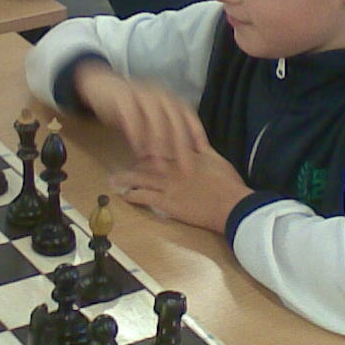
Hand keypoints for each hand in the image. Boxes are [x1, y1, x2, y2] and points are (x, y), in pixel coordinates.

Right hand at [73, 62, 208, 163]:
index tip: (203, 155)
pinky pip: (132, 116)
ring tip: (160, 165)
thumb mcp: (150, 118)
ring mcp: (141, 94)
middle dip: (181, 146)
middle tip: (184, 168)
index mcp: (169, 99)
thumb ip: (164, 134)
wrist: (101, 85)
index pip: (189, 117)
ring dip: (158, 144)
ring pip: (155, 119)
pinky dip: (136, 135)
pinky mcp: (122, 96)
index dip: (197, 135)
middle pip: (175, 120)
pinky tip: (137, 152)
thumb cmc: (130, 107)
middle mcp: (159, 95)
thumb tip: (179, 159)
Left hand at [115, 149, 251, 233]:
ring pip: (139, 178)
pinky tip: (124, 197)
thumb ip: (203, 147)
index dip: (145, 145)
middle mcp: (172, 167)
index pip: (159, 145)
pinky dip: (132, 196)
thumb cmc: (228, 183)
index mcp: (184, 154)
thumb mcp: (216, 158)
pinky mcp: (166, 202)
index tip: (136, 146)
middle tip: (118, 164)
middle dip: (130, 162)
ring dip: (124, 179)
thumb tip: (196, 140)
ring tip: (112, 180)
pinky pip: (143, 197)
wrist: (232, 205)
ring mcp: (167, 184)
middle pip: (144, 161)